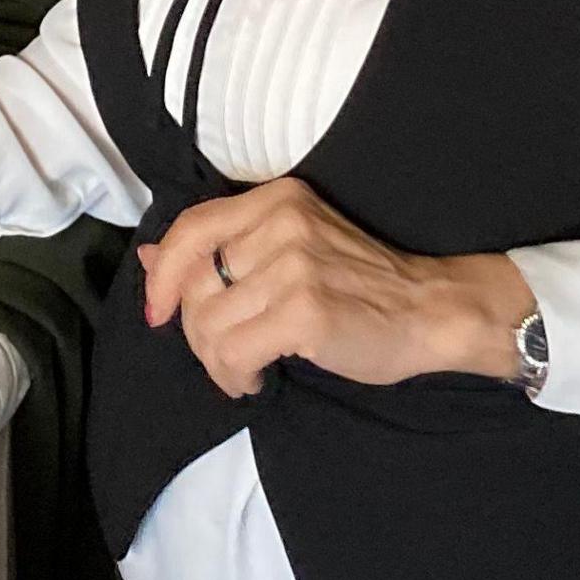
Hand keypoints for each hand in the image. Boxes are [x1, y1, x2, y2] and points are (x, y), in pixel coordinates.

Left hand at [139, 178, 531, 397]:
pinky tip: (256, 379)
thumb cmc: (362, 286)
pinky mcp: (305, 312)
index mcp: (278, 200)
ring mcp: (295, 266)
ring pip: (208, 326)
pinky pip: (232, 353)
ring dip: (217, 362)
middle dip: (197, 332)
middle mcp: (284, 223)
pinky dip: (234, 377)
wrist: (431, 311)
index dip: (162, 276)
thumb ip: (222, 248)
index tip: (159, 311)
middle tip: (226, 353)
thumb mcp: (292, 248)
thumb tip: (148, 257)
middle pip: (193, 285)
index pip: (190, 229)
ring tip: (246, 368)